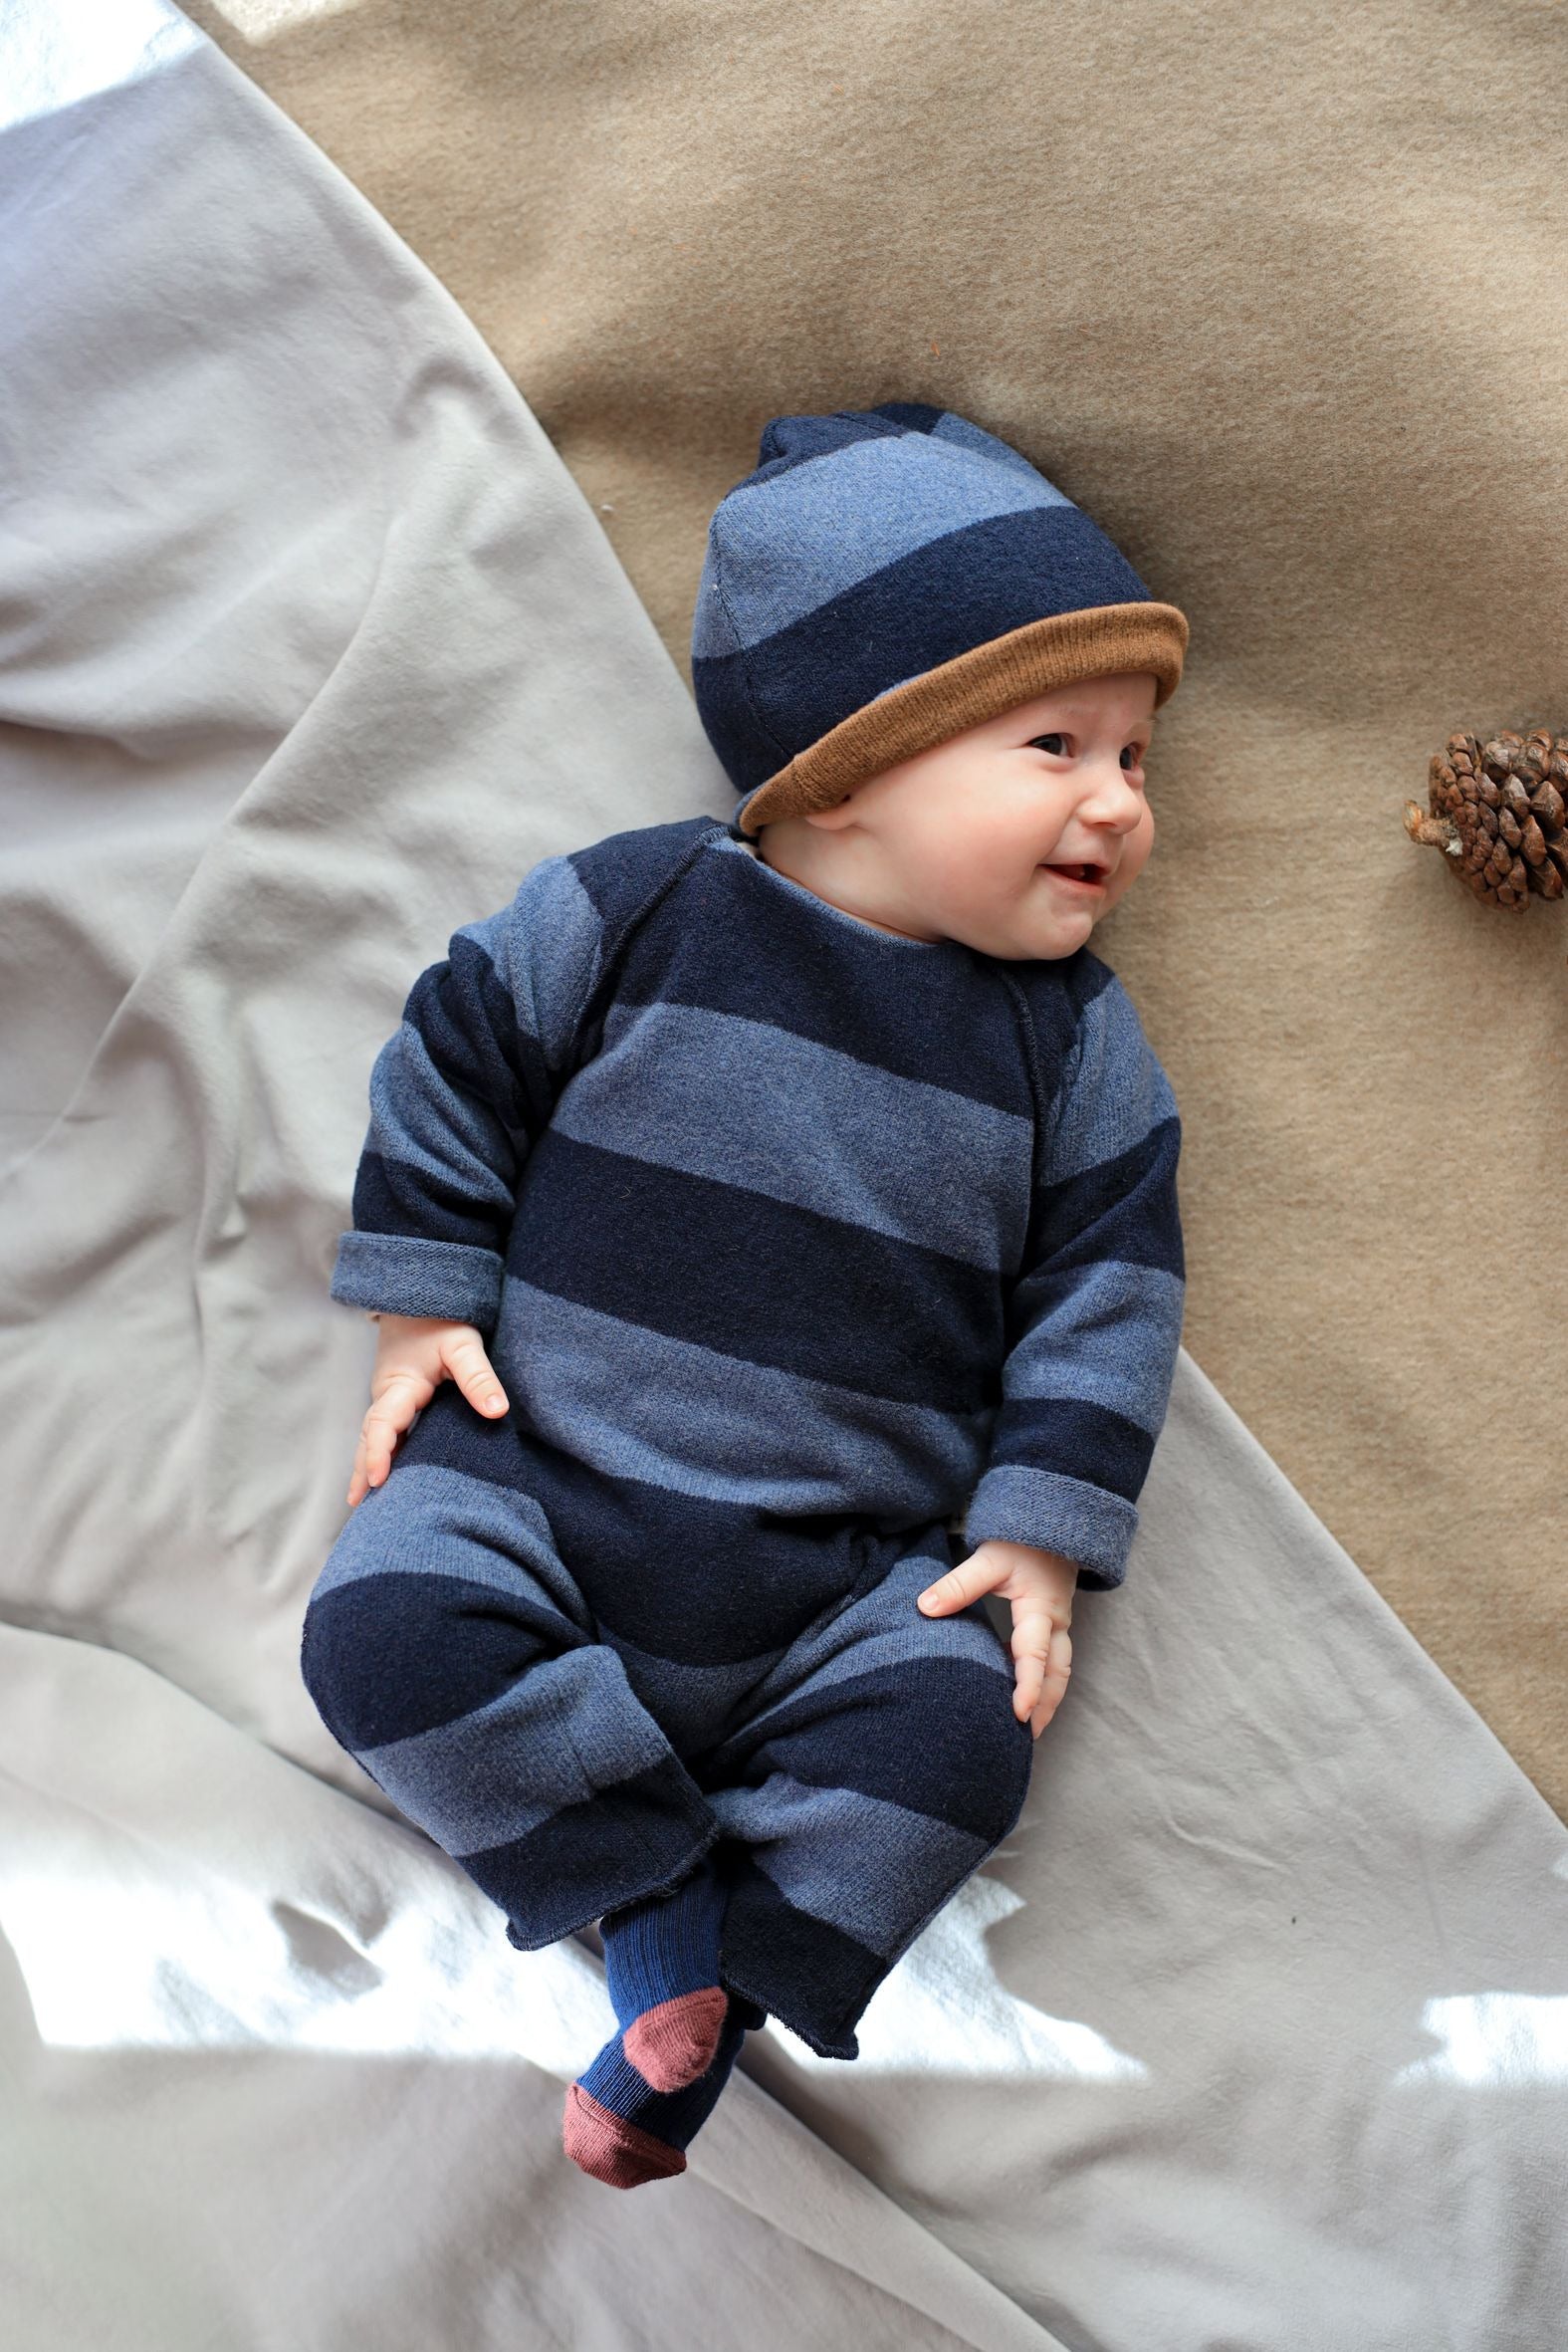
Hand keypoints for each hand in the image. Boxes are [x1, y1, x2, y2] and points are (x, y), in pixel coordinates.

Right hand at [345, 1314, 508, 1507]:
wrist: (423, 1297)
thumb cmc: (442, 1320)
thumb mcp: (463, 1344)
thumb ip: (478, 1376)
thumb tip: (497, 1411)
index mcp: (399, 1385)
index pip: (382, 1423)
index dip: (378, 1452)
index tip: (377, 1479)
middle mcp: (388, 1394)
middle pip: (370, 1436)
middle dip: (362, 1468)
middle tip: (357, 1504)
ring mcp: (390, 1397)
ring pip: (373, 1435)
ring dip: (366, 1463)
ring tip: (361, 1501)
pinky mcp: (398, 1398)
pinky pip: (384, 1430)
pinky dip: (379, 1451)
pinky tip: (384, 1474)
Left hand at [916, 1538, 1076, 1738]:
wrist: (1052, 1525)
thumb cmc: (1021, 1542)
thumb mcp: (989, 1559)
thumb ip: (958, 1584)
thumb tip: (925, 1608)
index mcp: (1041, 1610)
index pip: (1035, 1655)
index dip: (1027, 1686)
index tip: (1017, 1714)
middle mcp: (1056, 1624)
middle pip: (1056, 1674)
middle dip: (1043, 1707)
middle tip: (1025, 1737)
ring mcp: (1058, 1627)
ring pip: (1060, 1672)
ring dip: (1047, 1700)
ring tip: (1028, 1729)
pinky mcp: (1053, 1626)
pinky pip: (1054, 1662)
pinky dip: (1044, 1684)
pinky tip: (1024, 1697)